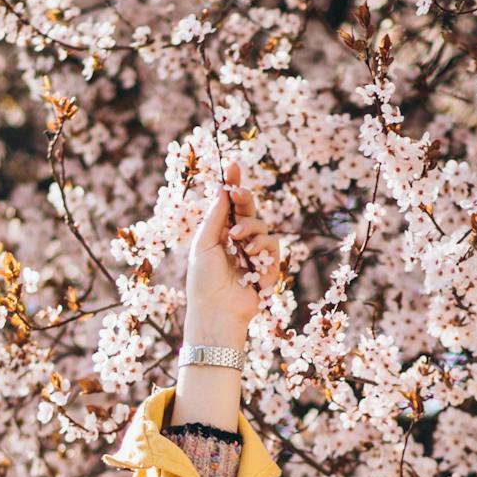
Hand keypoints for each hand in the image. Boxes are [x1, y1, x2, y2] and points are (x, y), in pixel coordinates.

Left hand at [185, 158, 281, 340]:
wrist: (216, 310)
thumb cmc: (203, 280)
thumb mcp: (203, 244)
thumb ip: (215, 217)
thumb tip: (222, 189)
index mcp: (220, 233)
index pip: (229, 204)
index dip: (233, 185)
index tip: (234, 166)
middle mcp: (238, 241)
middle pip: (249, 210)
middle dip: (245, 200)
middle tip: (238, 196)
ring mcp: (254, 253)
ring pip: (263, 227)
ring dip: (252, 230)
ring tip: (239, 242)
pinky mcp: (268, 267)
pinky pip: (274, 247)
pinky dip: (263, 250)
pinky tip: (252, 260)